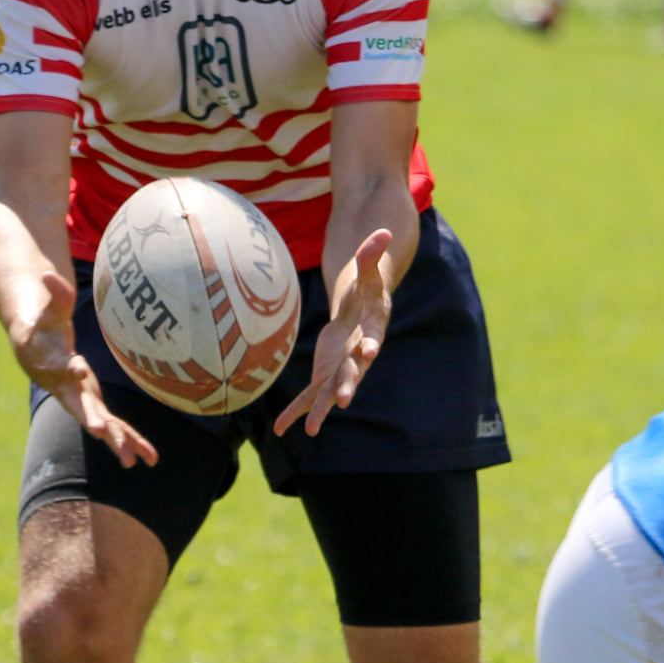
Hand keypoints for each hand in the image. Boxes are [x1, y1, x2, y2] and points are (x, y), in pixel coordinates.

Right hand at [12, 270, 156, 466]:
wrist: (35, 351)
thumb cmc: (43, 325)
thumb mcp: (49, 308)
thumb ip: (54, 294)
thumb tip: (47, 273)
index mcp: (55, 366)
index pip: (61, 367)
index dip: (69, 368)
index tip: (78, 368)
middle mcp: (67, 390)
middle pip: (80, 407)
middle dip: (92, 419)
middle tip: (102, 432)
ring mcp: (81, 401)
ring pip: (101, 424)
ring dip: (117, 441)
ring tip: (133, 460)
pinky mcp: (94, 407)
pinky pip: (115, 426)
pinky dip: (132, 442)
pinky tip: (151, 459)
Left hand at [274, 230, 392, 438]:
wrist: (362, 312)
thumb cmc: (366, 290)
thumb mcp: (368, 271)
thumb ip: (371, 255)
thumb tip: (382, 231)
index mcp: (370, 332)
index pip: (372, 338)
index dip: (371, 344)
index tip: (371, 351)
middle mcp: (356, 356)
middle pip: (352, 372)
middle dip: (347, 385)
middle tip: (342, 401)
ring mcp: (340, 367)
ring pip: (329, 391)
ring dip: (320, 410)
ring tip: (310, 431)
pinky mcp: (325, 373)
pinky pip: (309, 395)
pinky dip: (296, 411)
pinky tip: (282, 430)